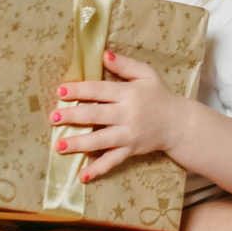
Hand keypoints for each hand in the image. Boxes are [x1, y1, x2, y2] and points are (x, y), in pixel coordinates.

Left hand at [53, 50, 193, 181]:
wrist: (178, 123)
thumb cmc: (159, 95)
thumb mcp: (146, 74)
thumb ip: (124, 64)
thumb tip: (102, 54)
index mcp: (128, 93)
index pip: (99, 90)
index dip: (79, 90)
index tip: (61, 91)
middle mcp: (127, 114)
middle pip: (96, 115)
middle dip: (73, 116)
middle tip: (53, 118)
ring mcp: (128, 135)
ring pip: (100, 140)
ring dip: (79, 143)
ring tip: (59, 145)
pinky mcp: (130, 150)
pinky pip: (112, 161)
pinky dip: (98, 169)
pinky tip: (82, 176)